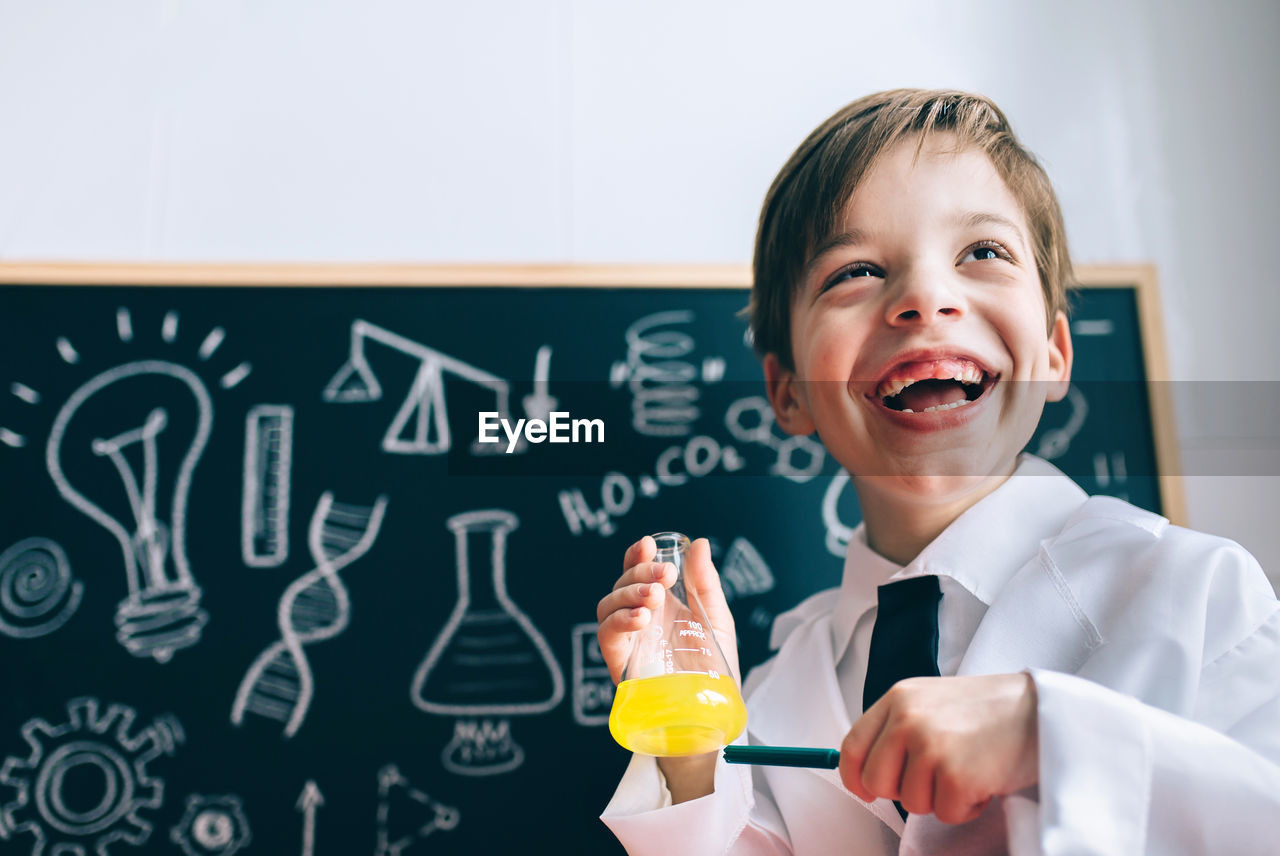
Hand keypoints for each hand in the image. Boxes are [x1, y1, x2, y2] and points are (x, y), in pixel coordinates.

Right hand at [596, 536, 738, 685]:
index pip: (638, 570)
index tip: (649, 544)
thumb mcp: (716, 618)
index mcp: (661, 604)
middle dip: (639, 572)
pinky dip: (620, 620)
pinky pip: (607, 634)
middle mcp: (640, 618)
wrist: (712, 711)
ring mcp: (628, 639)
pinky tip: (641, 618)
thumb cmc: (713, 667)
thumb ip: (706, 582)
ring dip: (628, 593)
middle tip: (665, 576)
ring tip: (653, 596)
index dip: (637, 555)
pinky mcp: (620, 661)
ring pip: (608, 605)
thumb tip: (698, 543)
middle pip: (622, 583)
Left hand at [838, 673, 1038, 823]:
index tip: (866, 791)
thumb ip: (899, 728)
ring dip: (941, 797)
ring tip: (969, 768)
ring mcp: (931, 746)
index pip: (852, 747)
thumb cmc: (991, 710)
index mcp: (899, 698)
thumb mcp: (933, 702)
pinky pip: (945, 813)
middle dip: (903, 792)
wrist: (1043, 711)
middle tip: (937, 779)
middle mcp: (908, 719)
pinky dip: (967, 807)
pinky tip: (985, 778)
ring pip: (912, 802)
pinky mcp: (956, 776)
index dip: (855, 777)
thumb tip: (868, 770)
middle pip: (876, 781)